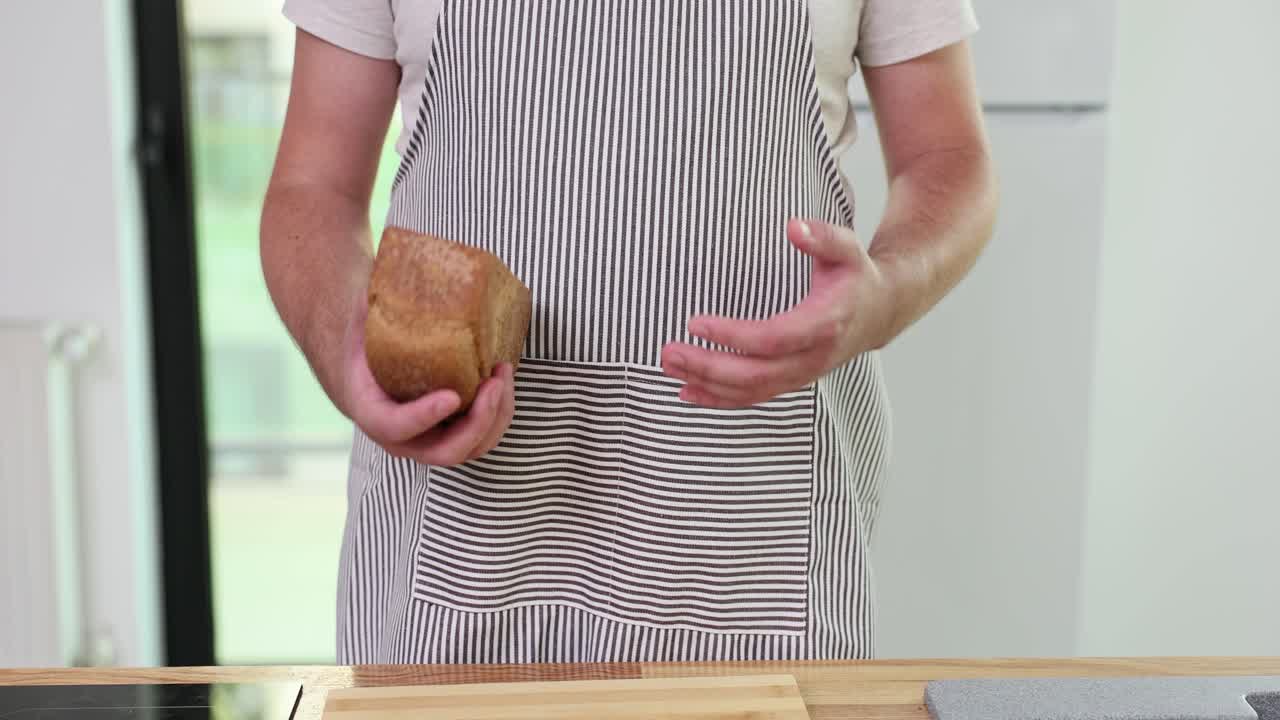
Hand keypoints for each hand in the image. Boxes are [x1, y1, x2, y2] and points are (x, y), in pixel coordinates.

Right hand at [339, 292, 515, 463]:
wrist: (358, 352)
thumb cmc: (361, 332)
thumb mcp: (360, 316)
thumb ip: (373, 301)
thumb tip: (398, 266)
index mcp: (370, 410)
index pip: (394, 427)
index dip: (423, 417)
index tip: (452, 396)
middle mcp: (399, 437)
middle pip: (444, 452)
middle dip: (478, 421)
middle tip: (494, 380)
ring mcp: (427, 438)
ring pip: (469, 449)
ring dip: (496, 417)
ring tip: (504, 373)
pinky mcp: (448, 431)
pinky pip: (479, 436)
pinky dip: (497, 413)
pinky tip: (502, 377)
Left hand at [661, 218, 895, 407]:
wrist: (881, 311)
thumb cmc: (856, 274)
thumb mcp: (846, 248)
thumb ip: (821, 237)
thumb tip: (793, 226)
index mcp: (825, 323)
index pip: (771, 339)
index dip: (732, 336)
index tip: (695, 321)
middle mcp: (813, 357)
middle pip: (755, 375)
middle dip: (708, 367)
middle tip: (669, 352)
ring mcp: (803, 375)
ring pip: (751, 392)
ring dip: (707, 384)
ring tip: (669, 366)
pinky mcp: (792, 381)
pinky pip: (754, 398)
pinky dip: (719, 399)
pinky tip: (688, 392)